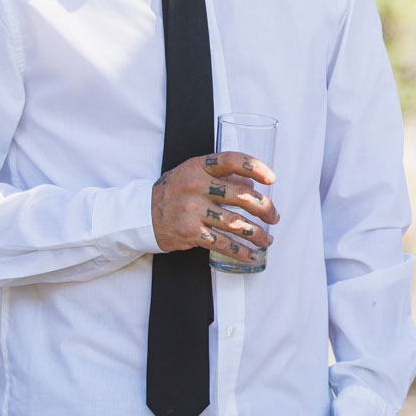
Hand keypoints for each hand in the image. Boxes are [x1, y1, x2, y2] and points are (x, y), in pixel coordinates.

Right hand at [151, 152, 278, 266]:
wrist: (142, 215)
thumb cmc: (174, 192)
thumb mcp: (193, 174)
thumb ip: (222, 175)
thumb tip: (252, 181)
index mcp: (198, 167)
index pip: (231, 160)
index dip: (255, 167)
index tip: (271, 178)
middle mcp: (196, 186)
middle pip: (241, 195)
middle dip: (264, 208)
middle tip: (273, 217)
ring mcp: (192, 210)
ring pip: (236, 223)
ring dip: (257, 234)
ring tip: (267, 239)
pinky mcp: (191, 233)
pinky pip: (223, 243)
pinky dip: (240, 251)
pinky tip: (251, 254)